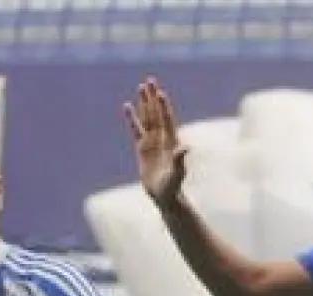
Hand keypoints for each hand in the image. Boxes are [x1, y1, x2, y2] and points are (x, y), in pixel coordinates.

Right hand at [123, 77, 187, 207]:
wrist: (165, 196)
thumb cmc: (173, 187)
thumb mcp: (177, 174)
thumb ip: (180, 161)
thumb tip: (185, 148)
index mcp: (171, 142)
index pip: (167, 120)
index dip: (163, 107)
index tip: (160, 93)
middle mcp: (162, 139)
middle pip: (156, 114)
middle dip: (153, 98)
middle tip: (149, 81)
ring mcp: (152, 142)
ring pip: (147, 118)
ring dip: (144, 103)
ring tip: (141, 87)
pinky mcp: (142, 148)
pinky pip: (136, 129)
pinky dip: (132, 118)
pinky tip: (127, 106)